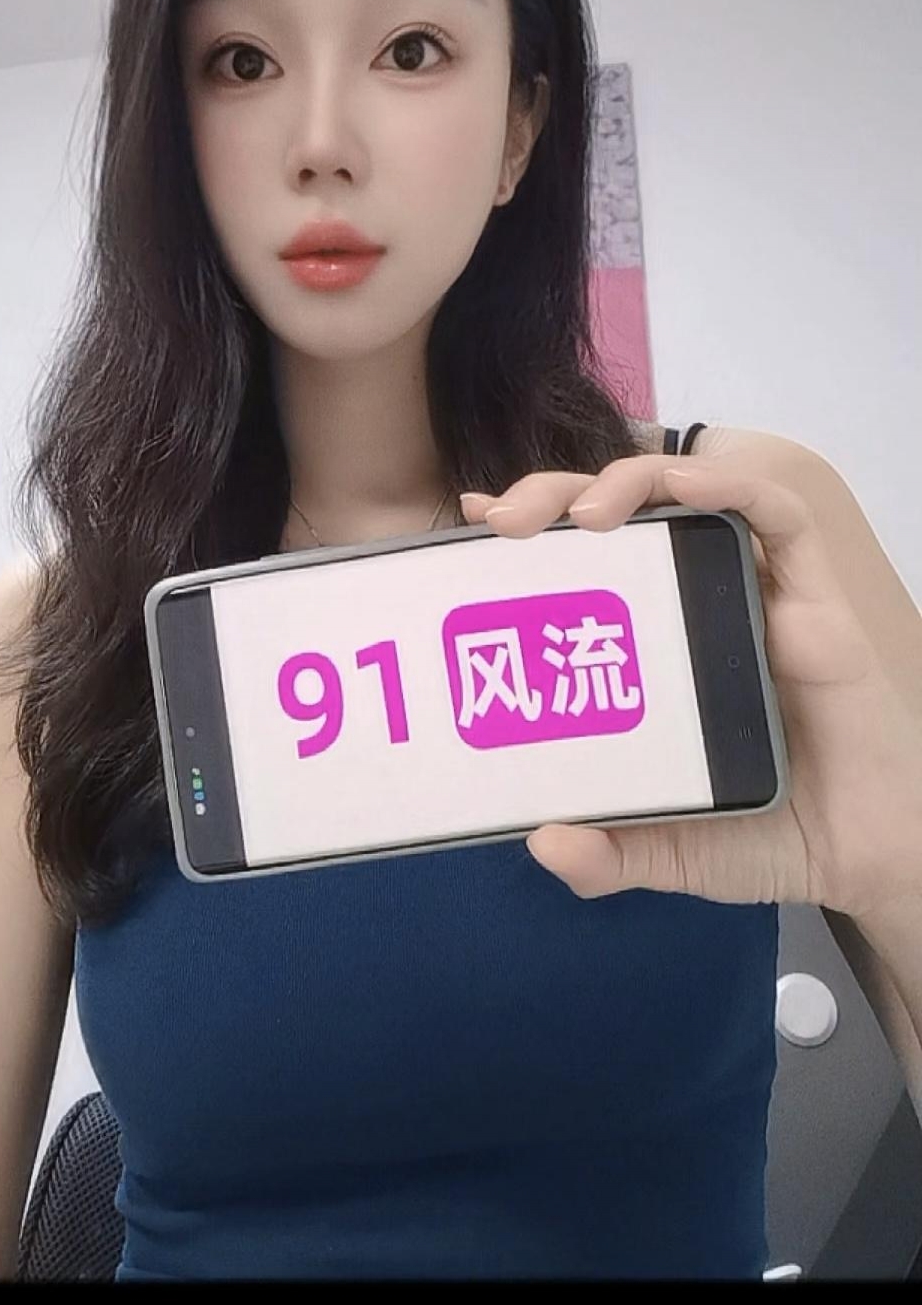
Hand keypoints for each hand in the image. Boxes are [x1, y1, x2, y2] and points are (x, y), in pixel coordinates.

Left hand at [459, 455, 921, 921]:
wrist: (867, 858)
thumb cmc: (771, 836)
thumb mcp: (670, 848)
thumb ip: (610, 853)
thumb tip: (543, 843)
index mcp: (651, 642)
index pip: (580, 560)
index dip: (529, 532)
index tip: (471, 523)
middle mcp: (693, 601)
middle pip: (616, 514)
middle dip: (554, 497)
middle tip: (502, 522)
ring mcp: (754, 590)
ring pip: (686, 496)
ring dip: (626, 481)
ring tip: (577, 513)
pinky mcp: (815, 592)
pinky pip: (776, 514)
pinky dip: (727, 488)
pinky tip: (682, 488)